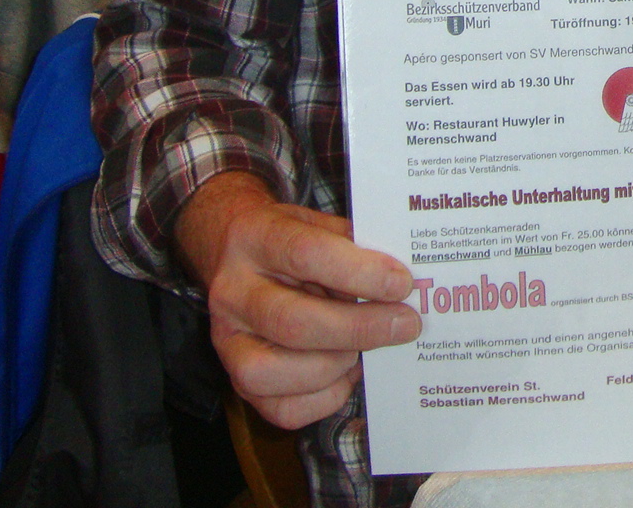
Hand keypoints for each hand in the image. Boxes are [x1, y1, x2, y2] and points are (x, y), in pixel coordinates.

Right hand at [176, 172, 419, 429]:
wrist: (232, 251)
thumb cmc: (289, 239)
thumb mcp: (318, 223)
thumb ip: (355, 246)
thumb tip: (405, 283)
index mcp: (255, 238)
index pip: (305, 254)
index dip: (359, 272)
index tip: (401, 284)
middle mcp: (232, 292)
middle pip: (292, 322)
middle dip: (358, 329)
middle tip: (405, 325)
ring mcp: (226, 341)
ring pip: (275, 372)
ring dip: (336, 366)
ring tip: (368, 350)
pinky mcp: (237, 381)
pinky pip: (281, 410)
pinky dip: (325, 398)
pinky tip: (348, 373)